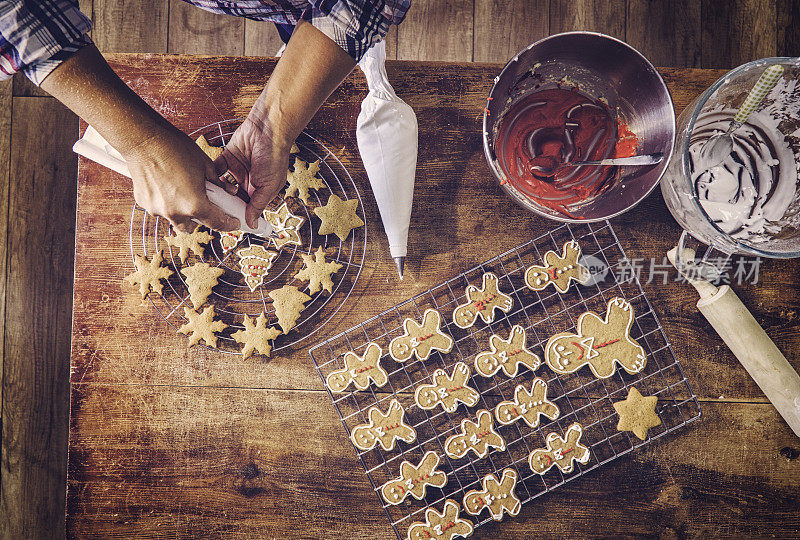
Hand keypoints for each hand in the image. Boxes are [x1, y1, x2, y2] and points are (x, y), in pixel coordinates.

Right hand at [123, 127, 239, 232]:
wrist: (143, 139)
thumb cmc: (175, 148)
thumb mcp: (205, 164)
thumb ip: (218, 183)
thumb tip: (228, 191)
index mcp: (194, 205)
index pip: (216, 223)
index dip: (228, 224)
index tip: (233, 222)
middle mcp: (174, 212)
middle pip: (192, 227)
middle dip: (200, 219)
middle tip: (205, 205)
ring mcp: (156, 209)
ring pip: (174, 219)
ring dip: (182, 212)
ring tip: (183, 191)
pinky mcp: (144, 203)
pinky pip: (160, 208)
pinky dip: (166, 202)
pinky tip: (167, 185)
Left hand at [213, 114, 290, 228]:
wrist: (267, 130)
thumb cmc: (274, 157)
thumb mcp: (268, 186)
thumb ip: (258, 205)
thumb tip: (252, 224)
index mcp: (260, 190)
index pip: (247, 207)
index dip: (239, 214)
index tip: (229, 222)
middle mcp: (249, 182)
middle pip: (233, 198)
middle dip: (226, 204)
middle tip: (216, 211)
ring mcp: (238, 170)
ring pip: (224, 185)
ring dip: (218, 190)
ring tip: (212, 196)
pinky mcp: (228, 158)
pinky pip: (216, 169)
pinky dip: (212, 175)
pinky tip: (209, 180)